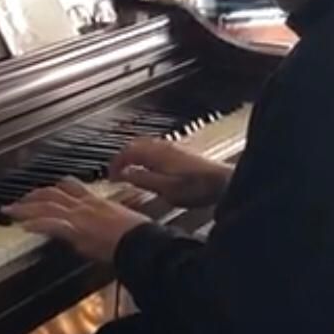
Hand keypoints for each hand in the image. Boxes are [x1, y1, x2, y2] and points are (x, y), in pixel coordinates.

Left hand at [3, 178, 150, 262]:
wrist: (142, 243)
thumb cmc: (139, 236)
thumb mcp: (124, 221)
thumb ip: (109, 219)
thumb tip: (102, 226)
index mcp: (97, 201)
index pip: (71, 187)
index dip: (54, 188)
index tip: (43, 191)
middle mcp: (85, 205)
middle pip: (52, 194)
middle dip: (33, 196)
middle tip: (18, 201)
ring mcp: (80, 217)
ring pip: (46, 206)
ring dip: (25, 208)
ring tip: (10, 211)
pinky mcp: (77, 231)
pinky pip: (51, 224)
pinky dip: (36, 224)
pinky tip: (24, 227)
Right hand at [108, 138, 232, 208]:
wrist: (223, 182)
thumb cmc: (197, 187)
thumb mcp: (164, 189)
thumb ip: (142, 179)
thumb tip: (125, 174)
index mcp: (155, 153)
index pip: (126, 152)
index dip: (115, 164)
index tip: (110, 176)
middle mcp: (162, 146)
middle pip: (134, 145)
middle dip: (122, 157)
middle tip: (116, 172)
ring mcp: (172, 147)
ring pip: (145, 145)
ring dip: (133, 155)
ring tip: (129, 170)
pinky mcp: (180, 151)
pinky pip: (155, 148)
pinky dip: (145, 156)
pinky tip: (149, 167)